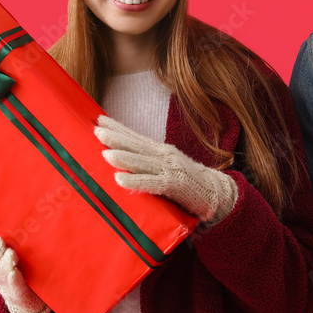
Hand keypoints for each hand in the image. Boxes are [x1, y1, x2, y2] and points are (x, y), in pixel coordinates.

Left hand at [95, 115, 237, 224]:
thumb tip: (123, 163)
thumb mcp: (166, 167)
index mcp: (161, 150)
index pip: (135, 136)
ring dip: (123, 156)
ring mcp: (170, 169)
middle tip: (96, 129)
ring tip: (105, 153)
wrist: (216, 193)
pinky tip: (119, 179)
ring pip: (142, 161)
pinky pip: (151, 182)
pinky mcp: (174, 185)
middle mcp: (164, 155)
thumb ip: (148, 165)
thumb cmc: (188, 182)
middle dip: (116, 136)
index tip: (99, 119)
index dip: (118, 127)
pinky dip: (135, 180)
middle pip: (136, 144)